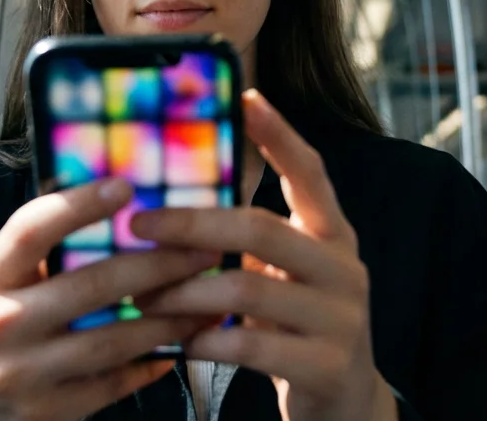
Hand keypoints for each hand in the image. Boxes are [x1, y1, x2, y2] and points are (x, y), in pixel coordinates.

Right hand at [0, 178, 217, 420]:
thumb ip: (42, 253)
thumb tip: (115, 201)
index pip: (30, 231)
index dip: (77, 205)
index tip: (126, 186)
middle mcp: (1, 324)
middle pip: (91, 286)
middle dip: (158, 265)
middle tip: (205, 250)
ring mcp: (24, 373)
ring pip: (113, 340)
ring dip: (170, 320)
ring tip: (210, 302)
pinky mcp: (49, 412)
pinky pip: (114, 384)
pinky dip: (152, 362)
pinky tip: (182, 346)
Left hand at [130, 90, 397, 420]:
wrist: (348, 405)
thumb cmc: (297, 327)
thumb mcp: (284, 276)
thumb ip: (250, 242)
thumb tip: (169, 202)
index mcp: (332, 235)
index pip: (311, 173)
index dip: (280, 135)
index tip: (247, 97)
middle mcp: (343, 268)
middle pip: (260, 228)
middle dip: (191, 224)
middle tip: (138, 223)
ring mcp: (341, 318)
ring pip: (248, 289)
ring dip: (185, 292)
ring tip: (143, 297)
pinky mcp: (327, 365)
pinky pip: (252, 346)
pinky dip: (207, 342)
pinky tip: (180, 344)